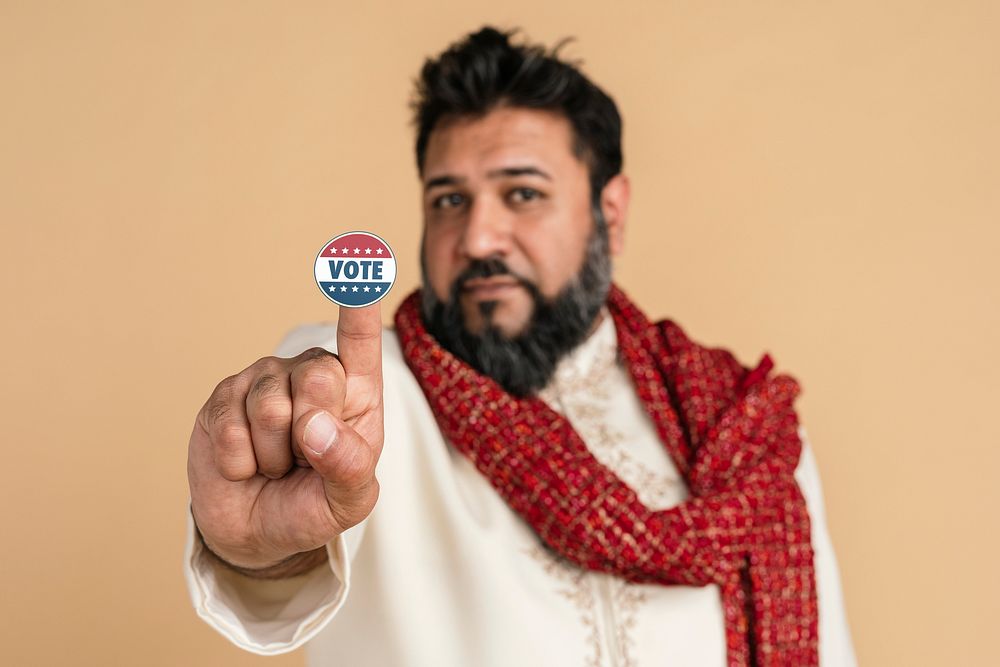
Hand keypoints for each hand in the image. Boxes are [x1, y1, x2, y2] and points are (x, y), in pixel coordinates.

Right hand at [187, 303, 382, 573]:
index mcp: (355, 393)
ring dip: (272, 457)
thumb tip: (316, 427)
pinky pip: (230, 428)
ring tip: (275, 466)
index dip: (360, 307)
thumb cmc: (314, 505)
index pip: (361, 343)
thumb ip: (349, 466)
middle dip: (309, 437)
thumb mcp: (350, 499)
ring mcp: (266, 380)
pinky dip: (240, 462)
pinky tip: (244, 465)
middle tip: (304, 463)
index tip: (363, 264)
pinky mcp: (224, 396)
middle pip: (317, 380)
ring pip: (269, 410)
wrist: (255, 531)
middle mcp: (312, 374)